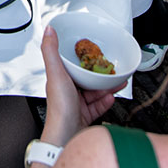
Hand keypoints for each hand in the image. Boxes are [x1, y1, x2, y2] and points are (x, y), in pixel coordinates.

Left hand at [39, 26, 116, 145]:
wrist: (66, 137)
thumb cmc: (59, 109)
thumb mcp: (56, 74)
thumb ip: (51, 51)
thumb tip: (48, 30)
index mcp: (59, 80)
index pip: (72, 66)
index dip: (83, 60)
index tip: (93, 53)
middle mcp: (67, 92)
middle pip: (87, 79)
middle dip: (101, 74)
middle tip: (112, 69)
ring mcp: (76, 105)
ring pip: (95, 92)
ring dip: (107, 87)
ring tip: (118, 82)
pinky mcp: (84, 117)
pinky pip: (98, 106)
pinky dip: (106, 101)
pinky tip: (111, 98)